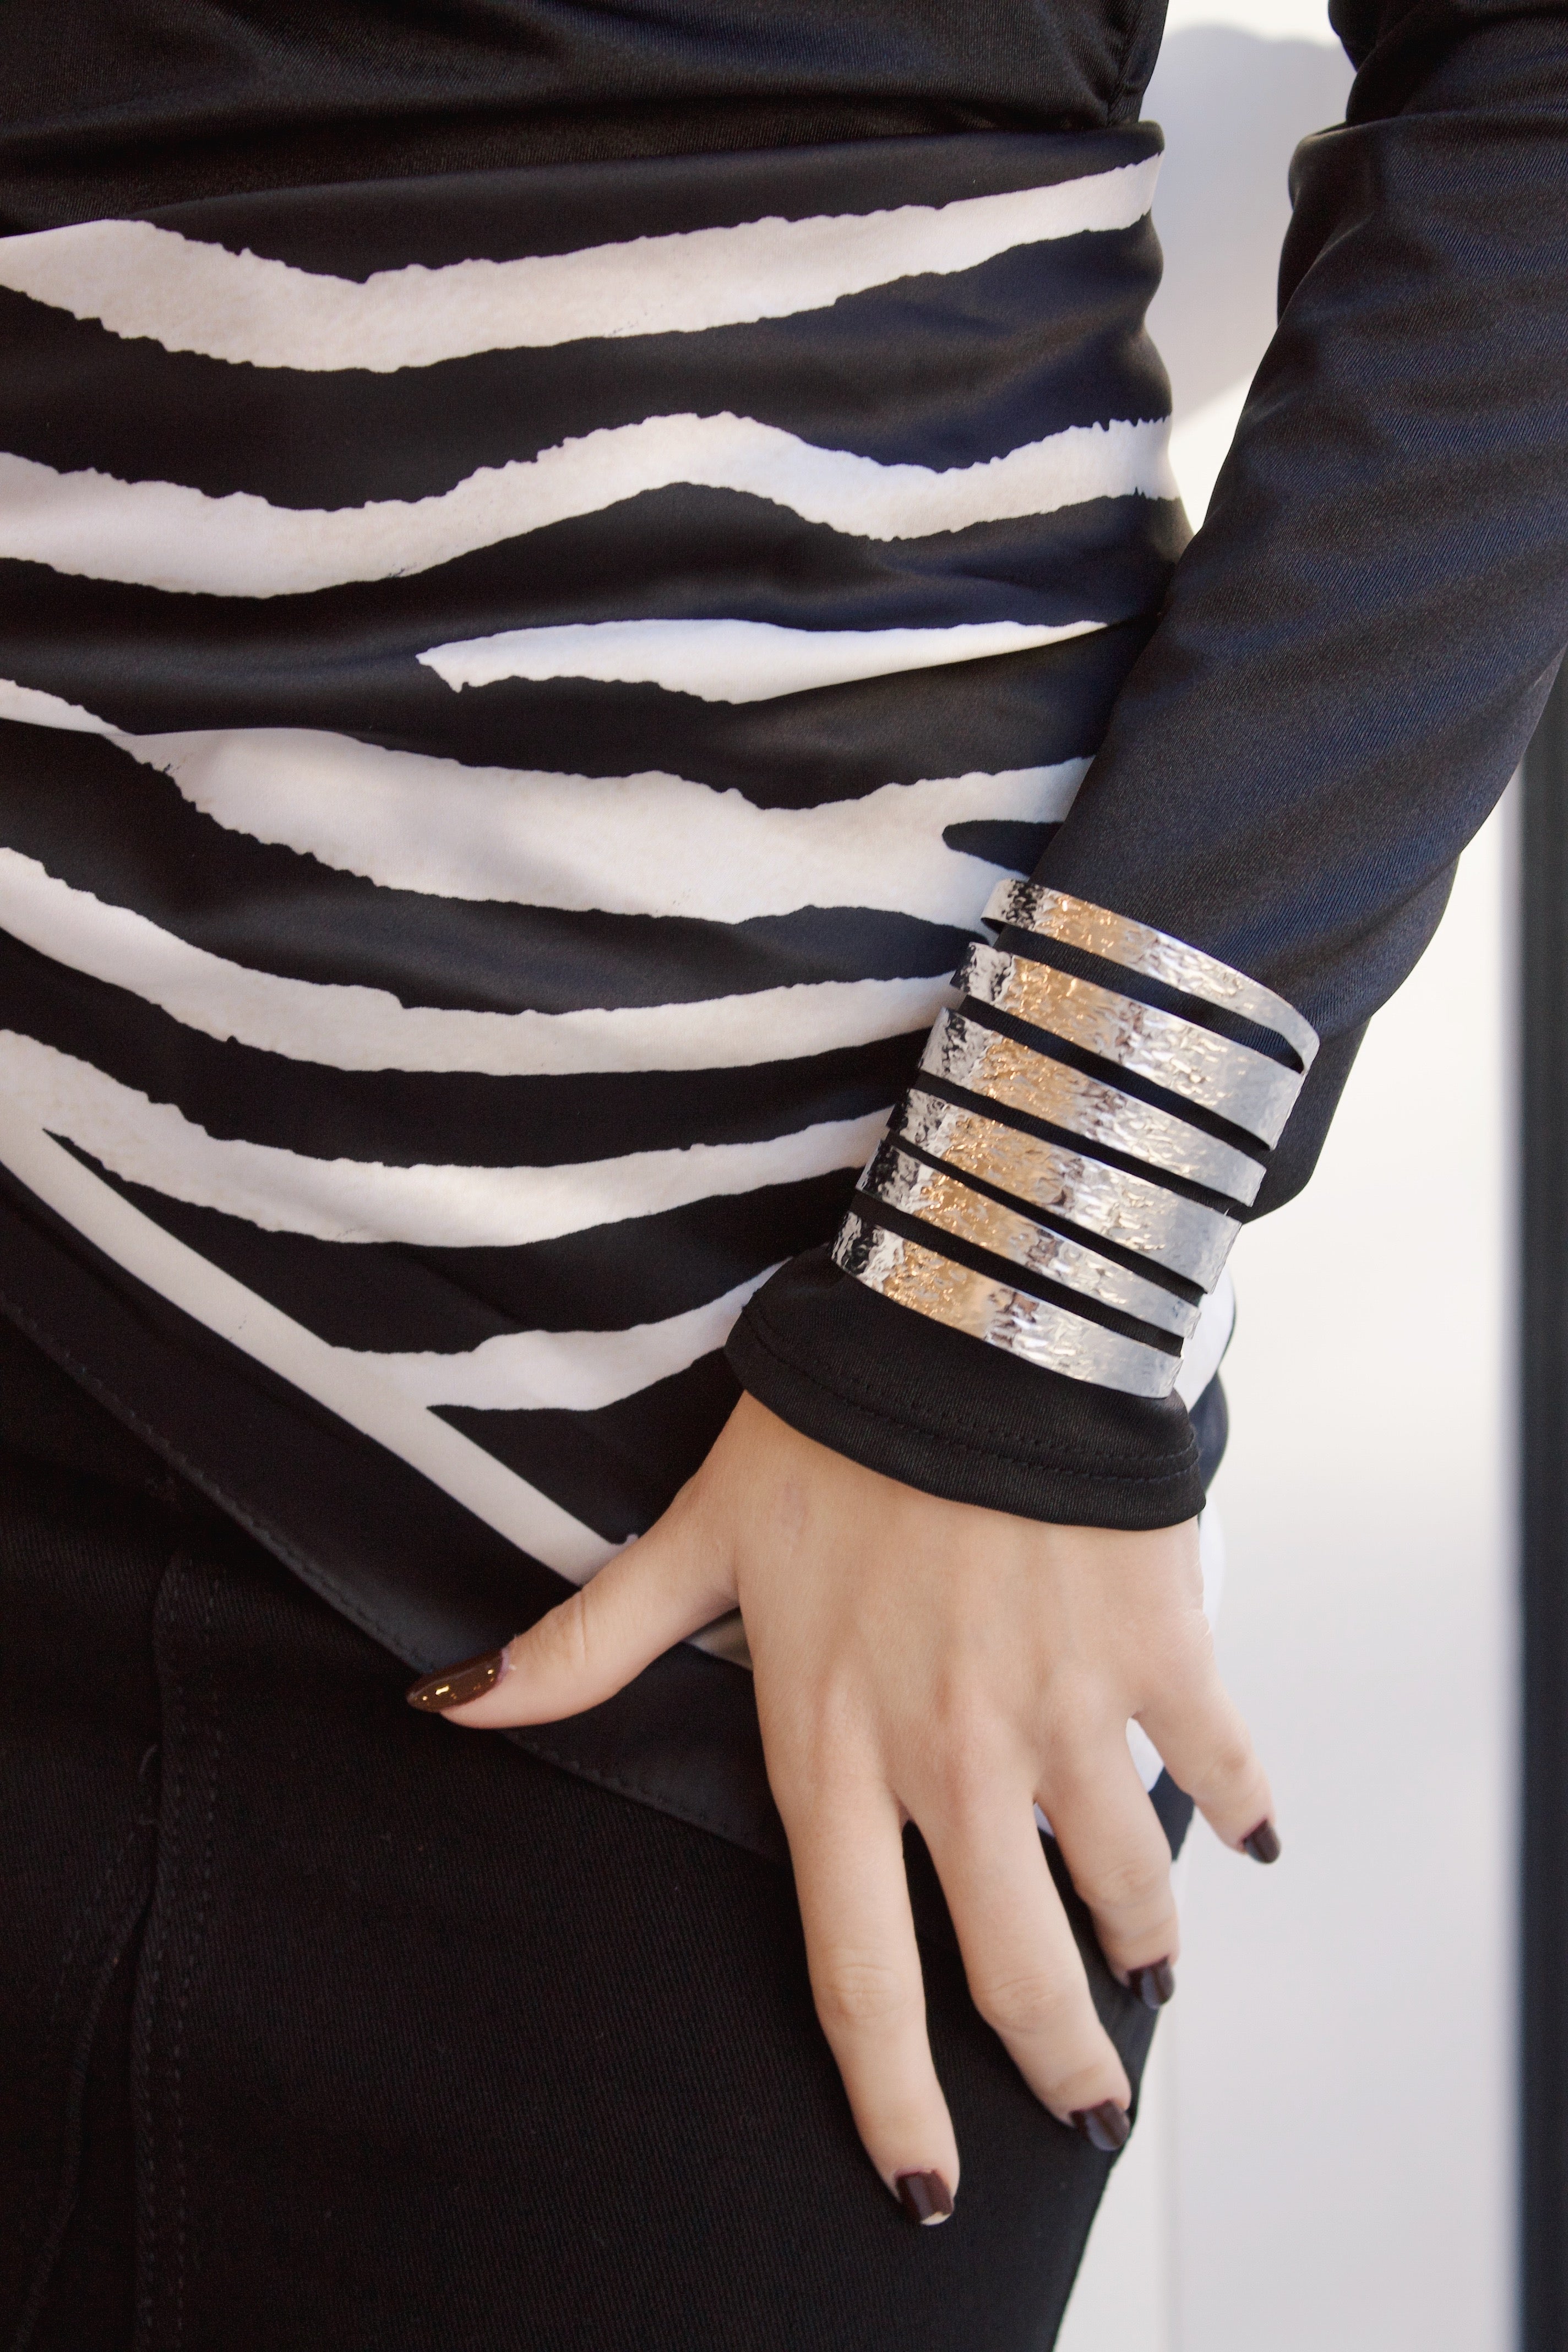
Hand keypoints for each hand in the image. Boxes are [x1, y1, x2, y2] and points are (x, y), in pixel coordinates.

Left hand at [410, 1395, 1275, 2216]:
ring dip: (1143, 1952)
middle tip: (1082, 2108)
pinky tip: (1246, 1836)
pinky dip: (1238, 1809)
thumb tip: (451, 1709)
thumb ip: (584, 1644)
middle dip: (1056, 2063)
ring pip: (1124, 1895)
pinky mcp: (1157, 1653)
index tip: (925, 2184)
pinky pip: (1217, 1767)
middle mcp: (955, 1763)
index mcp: (839, 1754)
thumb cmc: (832, 1434)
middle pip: (1015, 1972)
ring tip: (1147, 1978)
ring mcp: (1064, 1715)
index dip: (892, 2103)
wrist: (975, 1324)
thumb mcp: (697, 1540)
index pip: (858, 1978)